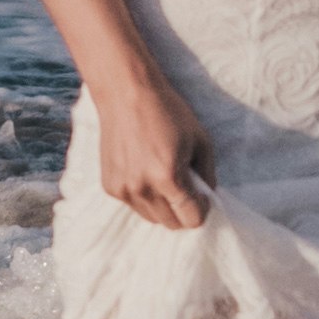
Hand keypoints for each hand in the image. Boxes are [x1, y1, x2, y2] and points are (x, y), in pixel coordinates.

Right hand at [96, 63, 214, 224]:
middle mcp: (142, 188)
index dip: (203, 209)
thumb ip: (207, 173)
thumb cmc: (168, 112)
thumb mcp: (200, 139)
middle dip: (184, 211)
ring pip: (153, 218)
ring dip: (165, 207)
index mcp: (167, 177)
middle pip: (172, 224)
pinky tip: (146, 172)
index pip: (191, 219)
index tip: (203, 195)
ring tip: (166, 179)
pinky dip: (146, 197)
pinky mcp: (110, 186)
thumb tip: (208, 195)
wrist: (125, 94)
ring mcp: (123, 190)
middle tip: (188, 188)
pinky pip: (135, 205)